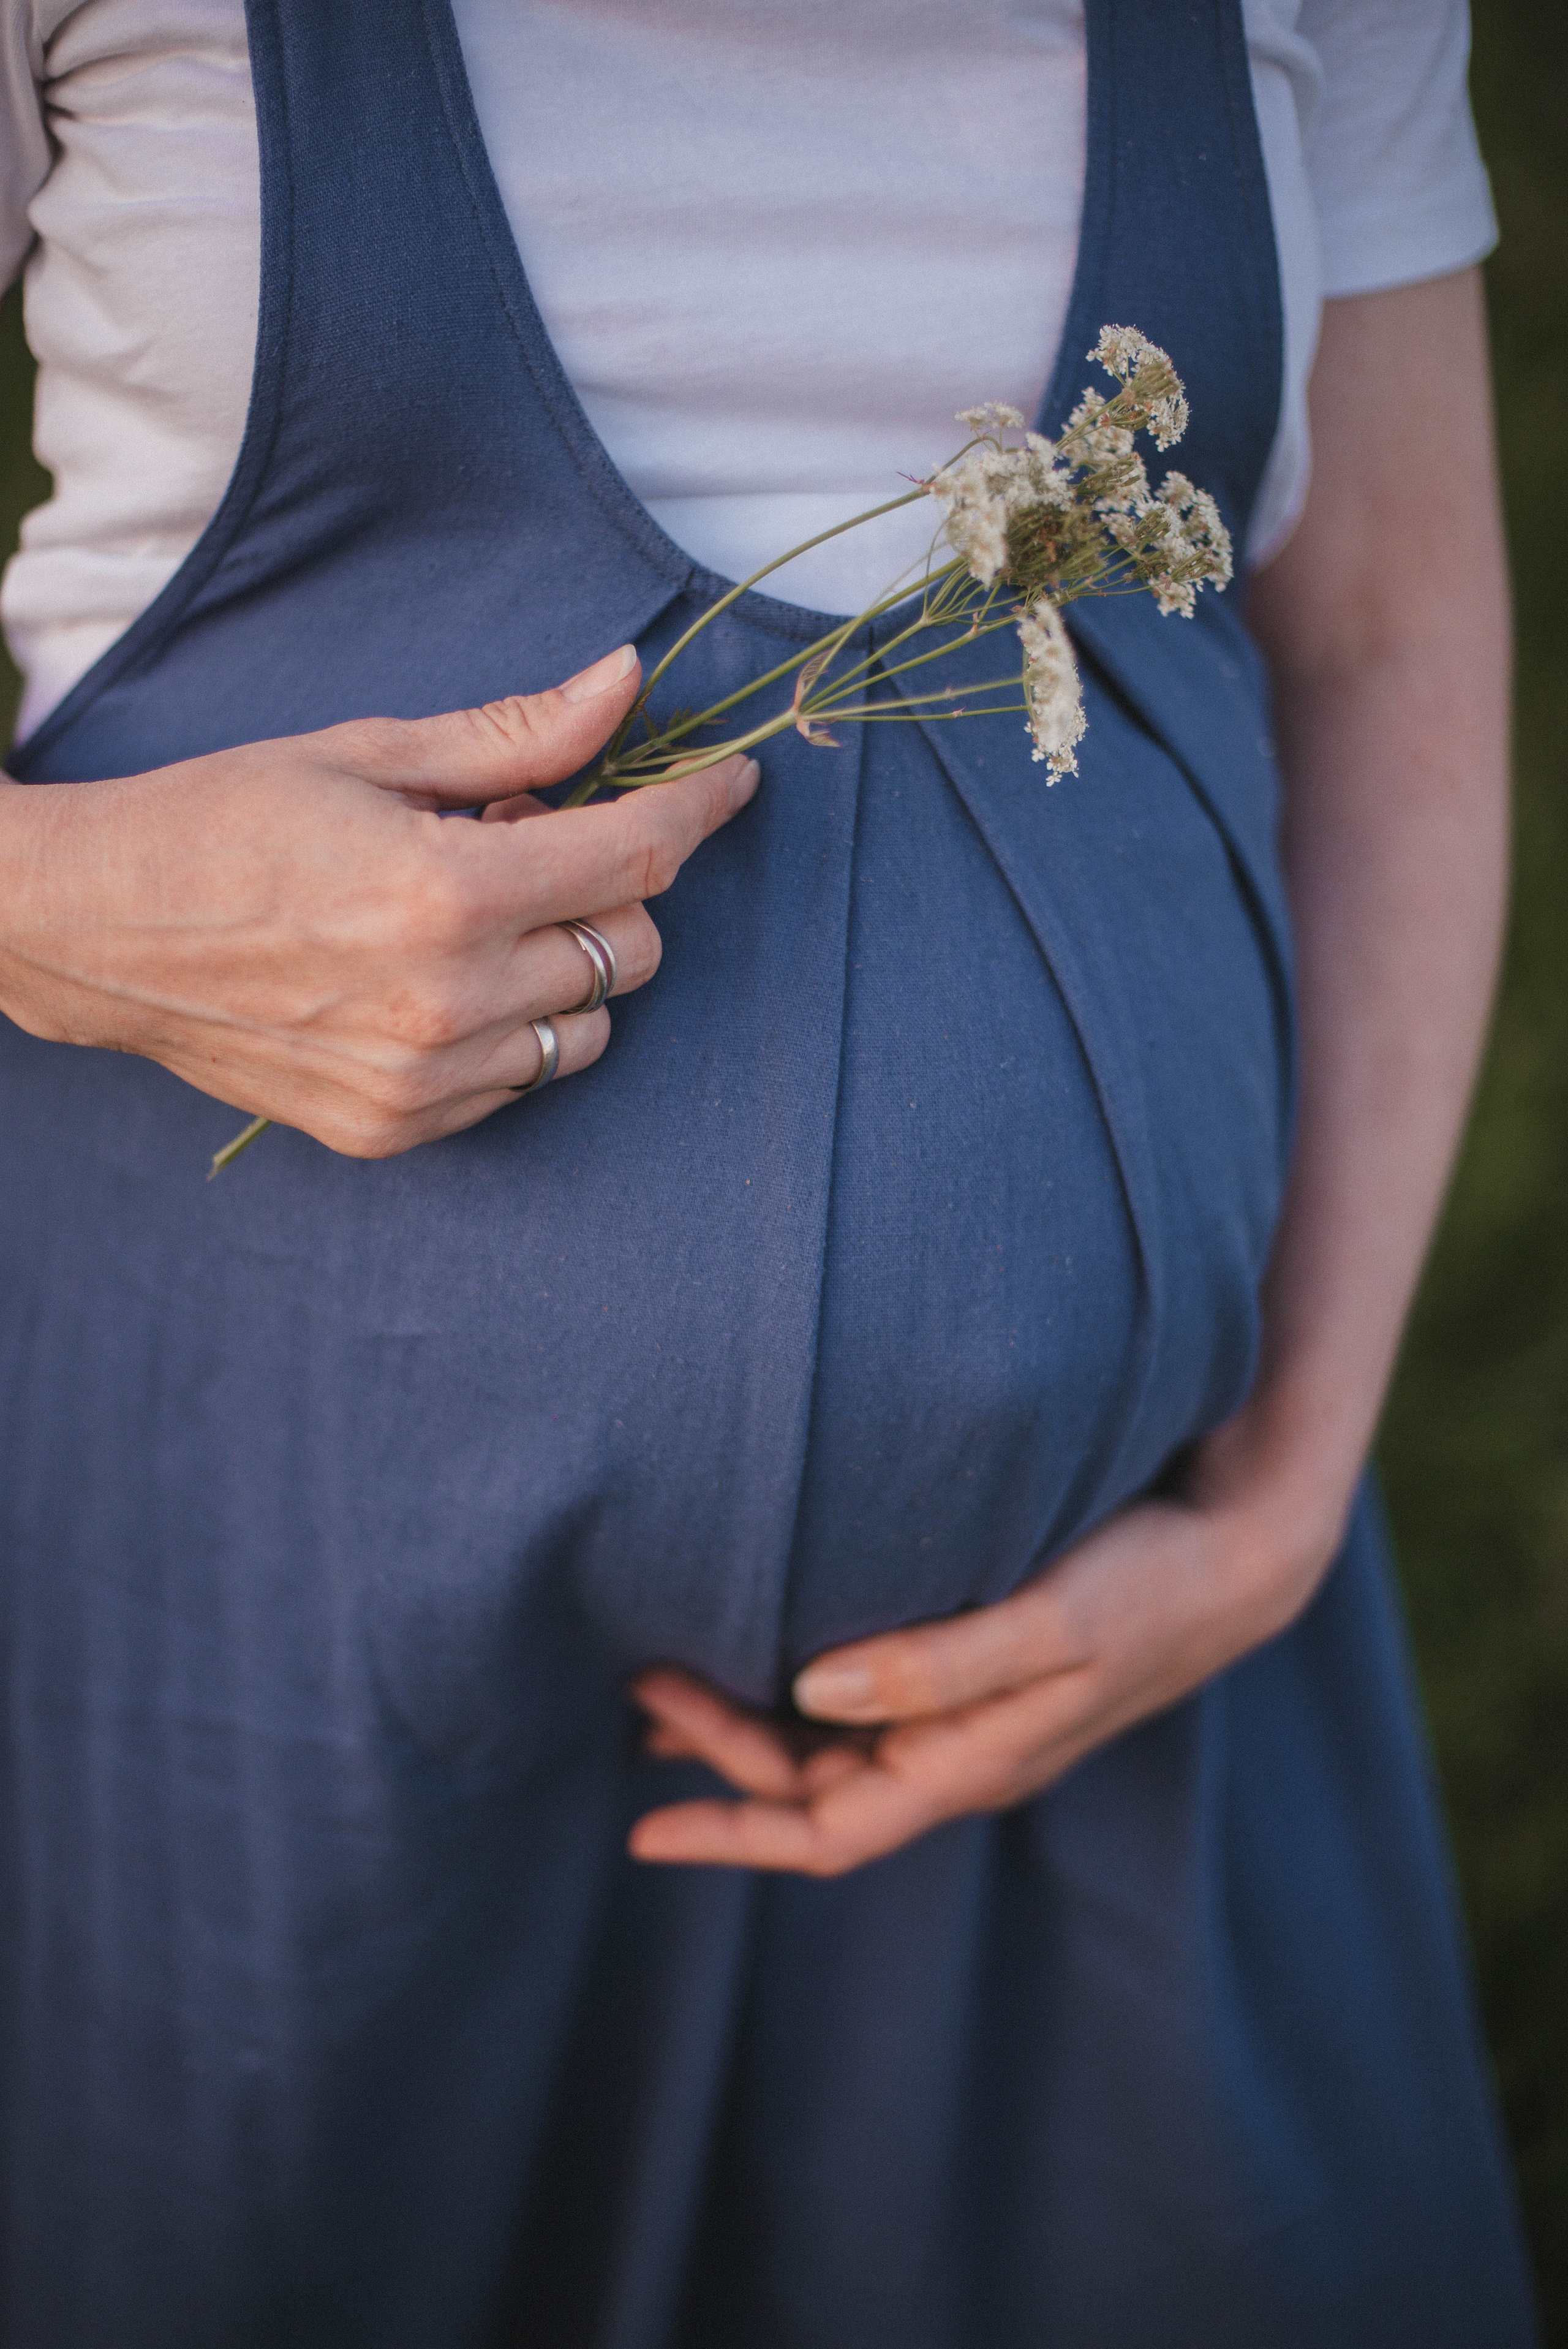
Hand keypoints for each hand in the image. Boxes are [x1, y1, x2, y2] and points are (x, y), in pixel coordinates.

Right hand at [0, 645, 757, 1155]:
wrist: (93, 929)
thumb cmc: (224, 820)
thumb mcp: (370, 753)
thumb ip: (517, 735)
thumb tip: (627, 683)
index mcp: (447, 893)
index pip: (636, 856)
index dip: (698, 809)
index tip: (731, 784)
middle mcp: (449, 1002)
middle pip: (630, 949)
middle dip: (610, 888)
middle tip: (526, 840)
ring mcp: (422, 1079)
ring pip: (589, 1028)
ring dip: (565, 965)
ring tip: (474, 914)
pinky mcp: (394, 1128)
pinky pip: (519, 1084)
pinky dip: (512, 1028)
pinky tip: (436, 978)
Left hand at [628, 1415, 1347, 1876]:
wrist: (1239, 1550)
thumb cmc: (1151, 1581)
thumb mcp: (1053, 1619)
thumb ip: (936, 1660)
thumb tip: (811, 1688)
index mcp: (973, 1763)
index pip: (829, 1831)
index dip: (733, 1836)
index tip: (642, 1830)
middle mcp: (963, 1754)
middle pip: (816, 1786)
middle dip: (721, 1754)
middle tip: (639, 1683)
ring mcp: (971, 1717)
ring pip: (833, 1747)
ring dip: (750, 1727)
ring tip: (663, 1686)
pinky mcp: (979, 1669)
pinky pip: (863, 1704)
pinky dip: (798, 1691)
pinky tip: (762, 1650)